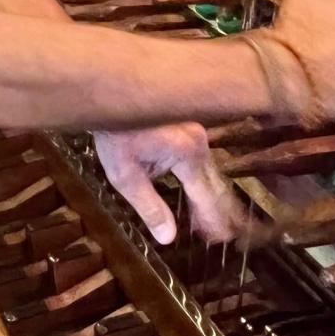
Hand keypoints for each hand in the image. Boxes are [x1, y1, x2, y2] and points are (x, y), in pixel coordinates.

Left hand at [93, 124, 243, 245]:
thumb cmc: (115, 134)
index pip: (207, 195)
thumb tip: (168, 238)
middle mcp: (200, 142)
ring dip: (211, 197)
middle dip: (219, 212)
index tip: (220, 240)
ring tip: (214, 222)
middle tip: (224, 236)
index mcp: (188, 154)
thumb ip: (149, 207)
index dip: (213, 220)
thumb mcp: (125, 176)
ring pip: (212, 171)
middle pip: (216, 184)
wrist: (110, 95)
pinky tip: (199, 195)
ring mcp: (198, 132)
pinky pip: (202, 161)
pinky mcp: (190, 128)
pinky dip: (203, 182)